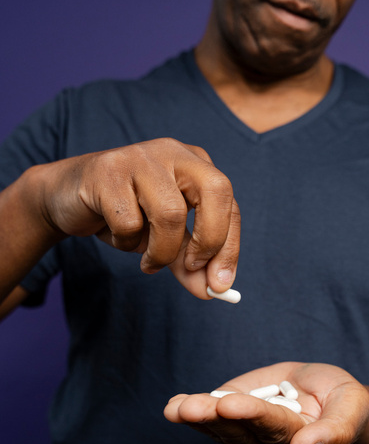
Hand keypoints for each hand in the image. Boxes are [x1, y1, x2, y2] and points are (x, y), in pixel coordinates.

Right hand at [31, 138, 240, 297]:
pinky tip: (115, 234)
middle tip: (192, 268)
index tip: (220, 284)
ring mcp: (140, 157)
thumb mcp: (163, 240)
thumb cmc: (123, 215)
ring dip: (161, 251)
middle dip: (210, 239)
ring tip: (147, 260)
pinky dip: (125, 242)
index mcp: (195, 165)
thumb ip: (188, 262)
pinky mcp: (108, 171)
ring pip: (170, 213)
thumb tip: (212, 290)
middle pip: (214, 192)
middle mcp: (174, 153)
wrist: (65, 198)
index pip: (229, 204)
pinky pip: (128, 222)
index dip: (229, 247)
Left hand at [164, 362, 368, 443]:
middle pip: (240, 430)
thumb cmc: (344, 401)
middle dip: (214, 416)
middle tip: (190, 408)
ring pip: (221, 428)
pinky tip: (174, 407)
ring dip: (198, 416)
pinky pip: (212, 421)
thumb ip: (332, 432)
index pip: (273, 425)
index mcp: (301, 443)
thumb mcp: (350, 408)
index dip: (251, 413)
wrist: (328, 393)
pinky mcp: (234, 420)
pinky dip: (192, 414)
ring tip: (177, 408)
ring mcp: (249, 436)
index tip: (229, 404)